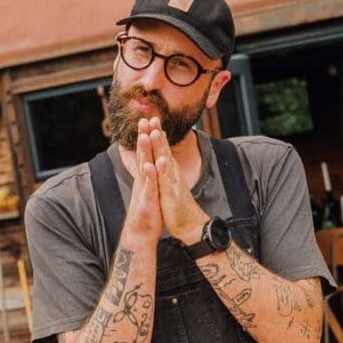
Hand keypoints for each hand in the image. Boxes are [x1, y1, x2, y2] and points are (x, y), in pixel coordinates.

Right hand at [120, 116, 163, 247]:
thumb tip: (150, 161)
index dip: (148, 135)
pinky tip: (150, 166)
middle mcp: (143, 179)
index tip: (150, 118)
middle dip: (143, 136)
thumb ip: (149, 174)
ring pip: (144, 167)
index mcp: (146, 175)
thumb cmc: (148, 209)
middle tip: (143, 119)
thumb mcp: (150, 188)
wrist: (141, 231)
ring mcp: (144, 189)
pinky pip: (149, 187)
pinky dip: (150, 176)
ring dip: (144, 152)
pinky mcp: (147, 200)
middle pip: (143, 154)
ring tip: (144, 136)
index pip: (147, 152)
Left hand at [149, 120, 205, 244]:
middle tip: (153, 117)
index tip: (151, 119)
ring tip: (156, 133)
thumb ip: (167, 171)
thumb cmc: (178, 205)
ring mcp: (173, 183)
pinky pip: (167, 182)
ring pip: (166, 162)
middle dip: (158, 134)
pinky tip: (160, 162)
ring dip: (161, 147)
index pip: (162, 150)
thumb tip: (164, 159)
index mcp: (169, 172)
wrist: (190, 224)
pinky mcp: (172, 195)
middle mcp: (172, 174)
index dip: (157, 134)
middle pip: (164, 150)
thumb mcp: (170, 185)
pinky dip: (163, 172)